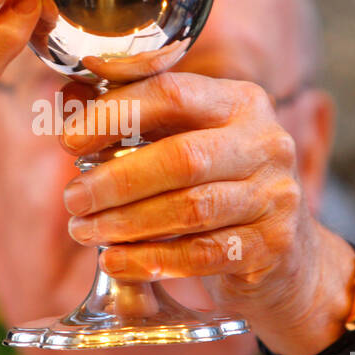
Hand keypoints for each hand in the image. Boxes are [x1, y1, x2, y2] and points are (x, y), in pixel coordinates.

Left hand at [59, 72, 354, 354]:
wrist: (286, 255)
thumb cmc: (219, 185)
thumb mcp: (184, 141)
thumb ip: (132, 116)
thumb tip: (68, 96)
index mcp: (241, 102)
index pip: (172, 93)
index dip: (115, 114)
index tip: (69, 139)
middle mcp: (267, 143)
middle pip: (181, 157)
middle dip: (115, 180)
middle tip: (73, 199)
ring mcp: (276, 196)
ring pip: (190, 209)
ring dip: (126, 223)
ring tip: (83, 231)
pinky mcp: (272, 246)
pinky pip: (201, 255)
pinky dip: (150, 259)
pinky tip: (114, 261)